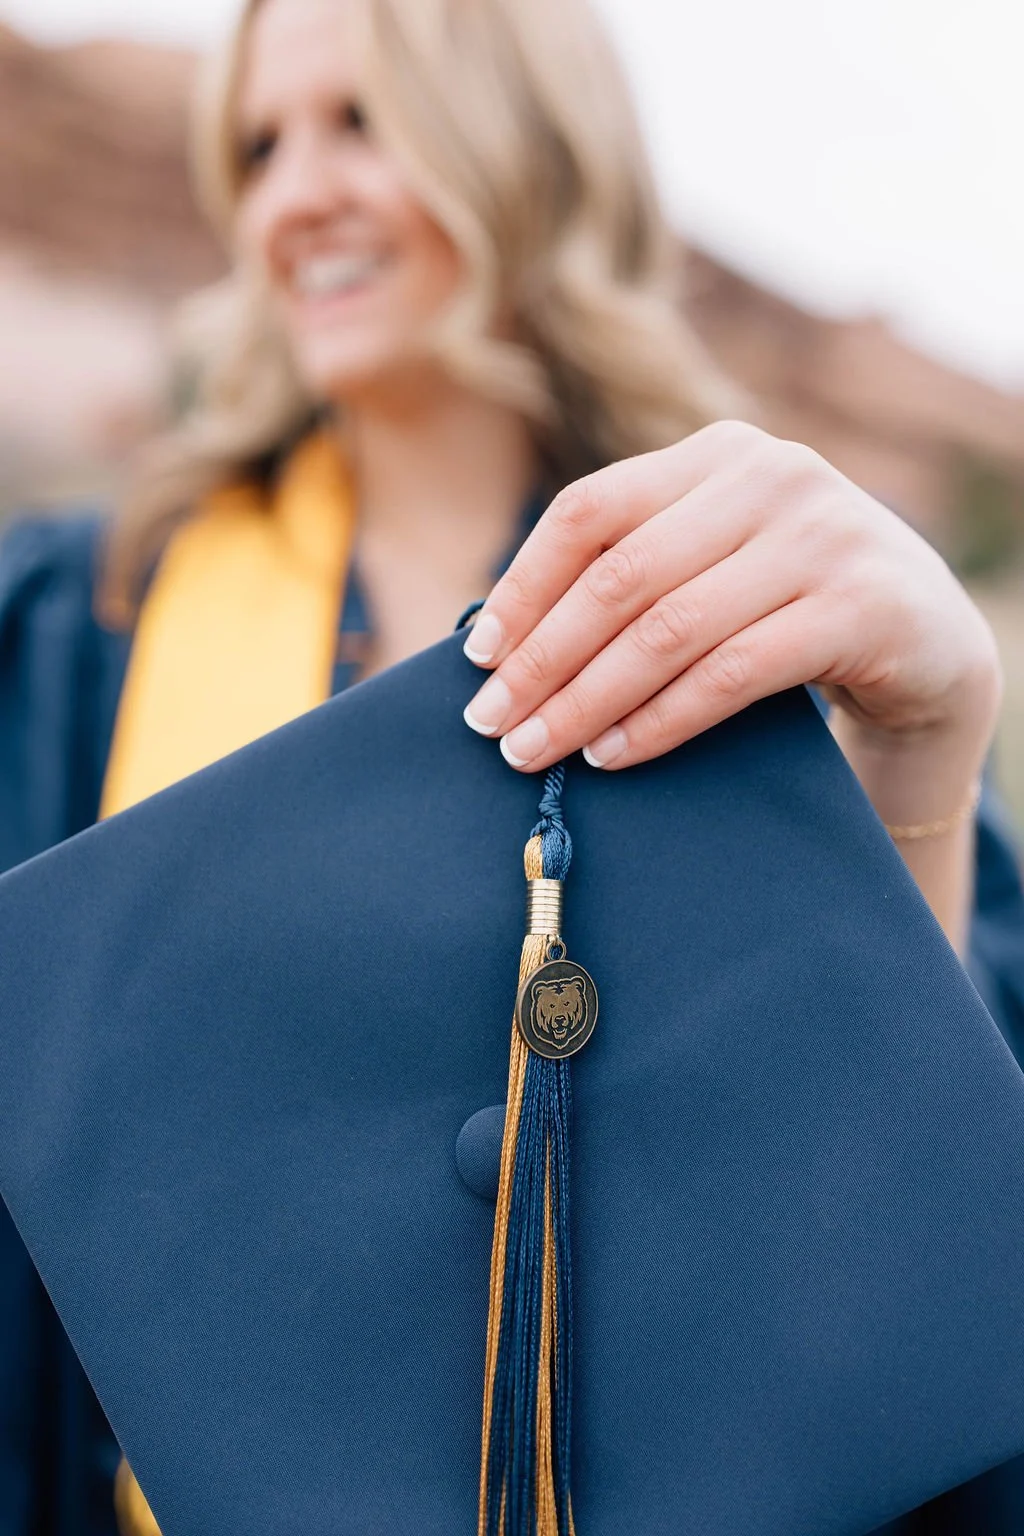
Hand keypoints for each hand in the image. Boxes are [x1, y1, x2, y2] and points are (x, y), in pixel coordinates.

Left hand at [462, 421, 1001, 777]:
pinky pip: (730, 672)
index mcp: (718, 452)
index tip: (477, 656)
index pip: (592, 510)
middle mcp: (771, 476)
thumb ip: (638, 570)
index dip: (524, 586)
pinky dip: (661, 719)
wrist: (928, 637)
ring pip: (669, 629)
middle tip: (490, 723)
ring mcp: (821, 536)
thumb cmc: (792, 604)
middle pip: (621, 575)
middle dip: (542, 658)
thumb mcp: (718, 559)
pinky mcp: (859, 607)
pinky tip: (616, 754)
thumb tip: (502, 642)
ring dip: (588, 699)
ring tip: (536, 749)